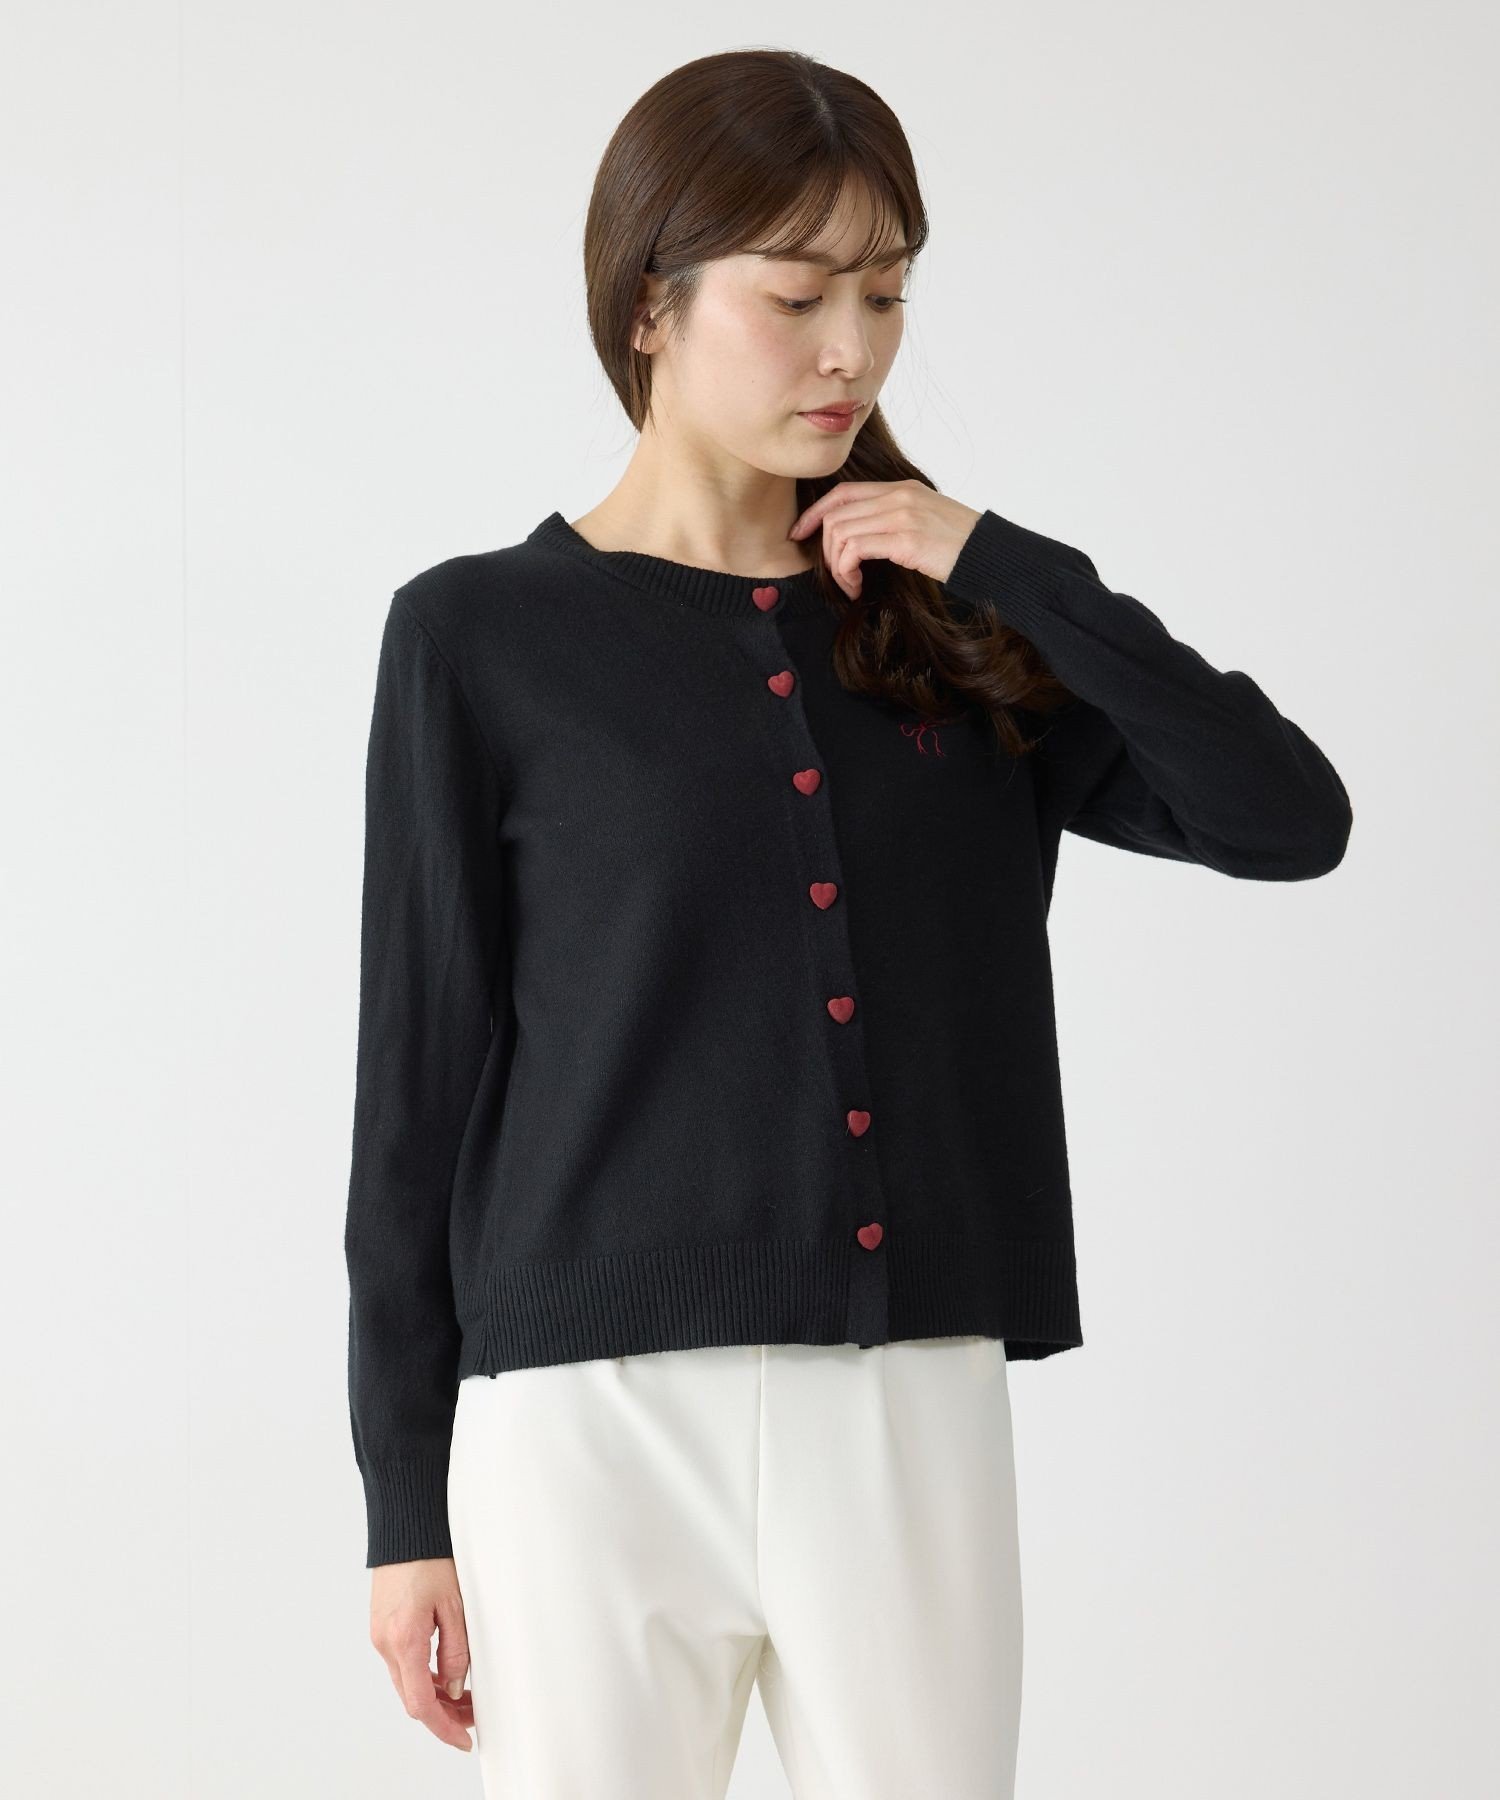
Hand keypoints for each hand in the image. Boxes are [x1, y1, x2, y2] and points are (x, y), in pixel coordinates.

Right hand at [369, 1557, 473, 1751]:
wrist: (405, 1527)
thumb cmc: (430, 1556)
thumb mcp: (455, 1604)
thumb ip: (456, 1651)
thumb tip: (457, 1686)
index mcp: (404, 1640)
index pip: (422, 1703)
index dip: (443, 1727)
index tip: (463, 1739)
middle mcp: (385, 1643)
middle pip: (413, 1698)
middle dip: (443, 1714)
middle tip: (473, 1717)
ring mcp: (380, 1636)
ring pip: (407, 1682)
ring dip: (434, 1695)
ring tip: (466, 1696)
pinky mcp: (382, 1627)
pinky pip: (403, 1663)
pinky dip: (423, 1675)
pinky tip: (446, 1673)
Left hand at [788, 480, 982, 599]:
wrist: (992, 555)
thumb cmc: (962, 548)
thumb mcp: (927, 522)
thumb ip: (897, 519)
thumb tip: (865, 539)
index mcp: (902, 488)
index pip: (843, 492)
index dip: (816, 512)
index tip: (801, 534)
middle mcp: (899, 496)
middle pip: (837, 514)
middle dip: (825, 549)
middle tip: (836, 576)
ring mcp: (902, 515)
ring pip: (841, 532)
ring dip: (836, 566)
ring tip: (849, 585)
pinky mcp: (905, 539)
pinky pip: (854, 549)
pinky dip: (846, 572)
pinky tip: (856, 587)